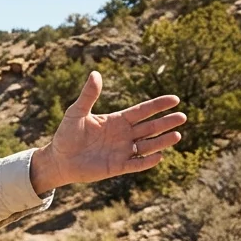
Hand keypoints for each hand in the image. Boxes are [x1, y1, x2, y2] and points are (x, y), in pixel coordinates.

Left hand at [29, 71, 186, 192]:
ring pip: (147, 146)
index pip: (142, 111)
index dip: (158, 105)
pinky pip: (135, 164)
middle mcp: (124, 135)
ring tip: (176, 135)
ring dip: (161, 141)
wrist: (58, 159)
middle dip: (166, 122)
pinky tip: (158, 156)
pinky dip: (146, 161)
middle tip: (182, 117)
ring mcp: (122, 151)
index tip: (175, 99)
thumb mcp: (76, 112)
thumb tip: (95, 73)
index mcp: (117, 120)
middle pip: (150, 127)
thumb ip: (88, 95)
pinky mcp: (117, 166)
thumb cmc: (66, 135)